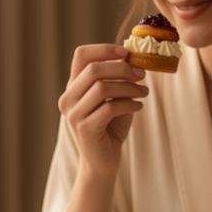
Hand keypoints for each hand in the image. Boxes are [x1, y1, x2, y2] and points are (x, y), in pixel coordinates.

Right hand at [58, 44, 147, 177]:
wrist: (103, 162)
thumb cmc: (110, 127)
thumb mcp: (113, 98)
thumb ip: (117, 79)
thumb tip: (134, 56)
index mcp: (72, 87)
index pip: (81, 55)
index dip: (104, 49)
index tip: (127, 53)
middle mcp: (68, 99)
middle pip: (93, 69)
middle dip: (122, 69)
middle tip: (142, 74)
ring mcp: (74, 114)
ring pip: (102, 87)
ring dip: (129, 87)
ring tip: (144, 92)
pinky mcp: (86, 128)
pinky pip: (110, 107)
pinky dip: (129, 104)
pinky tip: (138, 107)